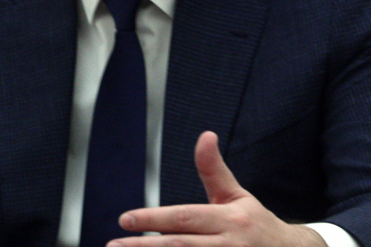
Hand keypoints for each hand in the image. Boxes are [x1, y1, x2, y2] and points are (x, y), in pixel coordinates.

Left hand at [111, 131, 325, 246]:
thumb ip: (214, 170)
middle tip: (114, 246)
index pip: (185, 218)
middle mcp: (230, 244)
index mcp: (231, 219)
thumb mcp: (238, 195)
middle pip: (180, 246)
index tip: (125, 219)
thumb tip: (205, 135)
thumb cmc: (256, 224)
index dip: (153, 219)